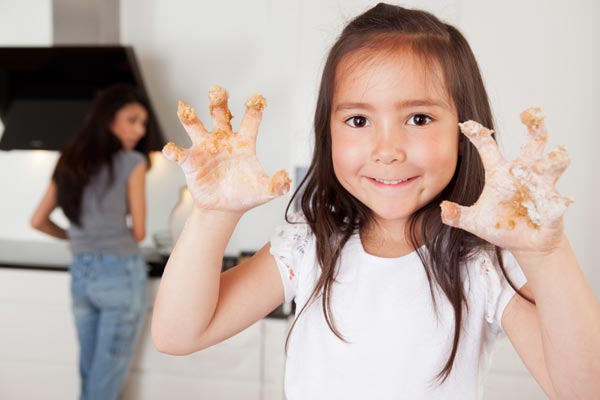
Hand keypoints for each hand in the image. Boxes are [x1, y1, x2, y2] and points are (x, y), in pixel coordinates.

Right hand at [163, 86, 290, 211]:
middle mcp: (223, 139)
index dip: (254, 108)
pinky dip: (173, 151)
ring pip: (195, 126)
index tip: (257, 98)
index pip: (251, 120)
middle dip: (218, 102)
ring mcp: (205, 148)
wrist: (224, 208)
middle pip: (220, 114)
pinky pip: (179, 153)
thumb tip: (286, 180)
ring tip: (185, 108)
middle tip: (217, 91)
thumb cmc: (245, 194)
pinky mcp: (191, 162)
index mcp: (244, 142)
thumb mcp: (263, 190)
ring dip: (189, 117)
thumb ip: (276, 185)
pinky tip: (171, 150)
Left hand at [440, 107, 572, 255]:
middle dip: (536, 126)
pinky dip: (558, 202)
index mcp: (501, 173)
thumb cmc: (502, 225)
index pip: (488, 148)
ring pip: (554, 164)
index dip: (478, 135)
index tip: (466, 124)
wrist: (526, 244)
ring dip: (550, 162)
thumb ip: (457, 215)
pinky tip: (557, 204)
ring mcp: (541, 187)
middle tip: (532, 114)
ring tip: (538, 168)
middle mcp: (524, 173)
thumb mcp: (474, 221)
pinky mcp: (554, 205)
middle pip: (534, 142)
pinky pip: (559, 200)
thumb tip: (443, 211)